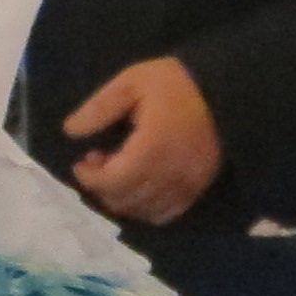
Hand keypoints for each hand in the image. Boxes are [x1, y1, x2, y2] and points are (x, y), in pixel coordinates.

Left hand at [64, 55, 223, 225]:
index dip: (90, 178)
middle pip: (127, 200)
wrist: (225, 89)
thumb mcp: (132, 82)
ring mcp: (188, 185)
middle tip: (98, 162)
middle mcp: (171, 174)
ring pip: (146, 211)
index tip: (81, 161)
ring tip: (118, 172)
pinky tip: (141, 187)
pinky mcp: (200, 188)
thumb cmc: (175, 82)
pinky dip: (147, 208)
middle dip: (103, 187)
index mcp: (152, 147)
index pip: (113, 181)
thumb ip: (99, 108)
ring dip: (124, 198)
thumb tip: (70, 130)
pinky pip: (168, 213)